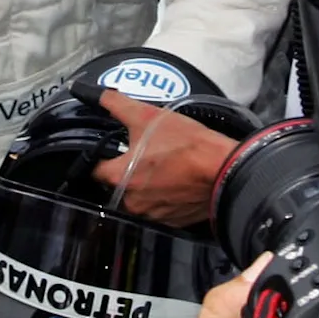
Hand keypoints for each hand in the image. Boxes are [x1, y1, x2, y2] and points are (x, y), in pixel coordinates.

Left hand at [91, 89, 235, 229]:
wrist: (224, 169)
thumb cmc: (186, 144)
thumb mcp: (147, 115)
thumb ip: (117, 105)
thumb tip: (100, 95)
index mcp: (118, 178)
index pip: (94, 169)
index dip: (101, 156)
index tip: (111, 149)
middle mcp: (131, 202)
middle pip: (116, 185)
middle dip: (126, 171)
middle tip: (143, 155)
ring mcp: (152, 215)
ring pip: (139, 198)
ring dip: (145, 185)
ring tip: (162, 167)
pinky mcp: (172, 221)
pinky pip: (159, 209)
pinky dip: (164, 197)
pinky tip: (176, 181)